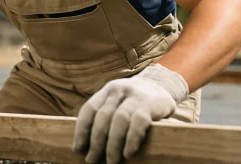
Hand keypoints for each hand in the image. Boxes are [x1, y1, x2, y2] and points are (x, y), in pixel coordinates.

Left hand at [72, 64, 188, 162]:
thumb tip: (89, 145)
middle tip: (92, 159)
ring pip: (119, 120)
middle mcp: (119, 90)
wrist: (162, 84)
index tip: (77, 149)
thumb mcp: (118, 102)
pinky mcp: (151, 103)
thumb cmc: (135, 101)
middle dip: (96, 141)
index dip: (81, 130)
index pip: (89, 109)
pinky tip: (128, 153)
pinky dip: (131, 139)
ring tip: (111, 161)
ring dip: (113, 144)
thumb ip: (106, 116)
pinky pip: (139, 122)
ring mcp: (135, 95)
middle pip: (103, 117)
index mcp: (107, 91)